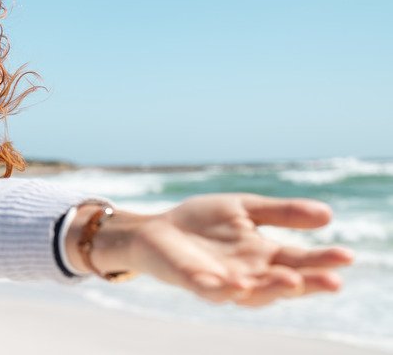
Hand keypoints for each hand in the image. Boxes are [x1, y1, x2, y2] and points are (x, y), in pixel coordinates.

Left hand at [70, 194, 352, 306]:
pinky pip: (211, 291)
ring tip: (291, 281)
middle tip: (333, 281)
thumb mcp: (245, 209)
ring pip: (252, 293)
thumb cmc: (201, 222)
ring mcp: (222, 281)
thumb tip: (328, 214)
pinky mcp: (194, 282)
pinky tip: (238, 284)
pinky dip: (224, 290)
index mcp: (263, 256)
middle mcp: (248, 274)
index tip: (346, 255)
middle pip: (283, 284)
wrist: (156, 229)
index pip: (298, 261)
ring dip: (271, 289)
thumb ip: (281, 213)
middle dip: (308, 284)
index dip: (321, 261)